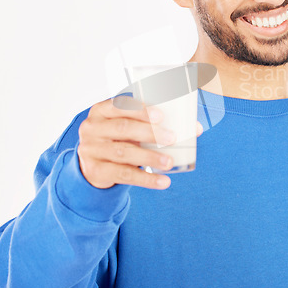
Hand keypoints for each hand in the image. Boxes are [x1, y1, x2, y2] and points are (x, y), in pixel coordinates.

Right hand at [77, 96, 202, 189]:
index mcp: (100, 110)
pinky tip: (162, 181)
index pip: (118, 105)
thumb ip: (154, 123)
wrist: (92, 163)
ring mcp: (91, 150)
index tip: (161, 115)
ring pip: (124, 153)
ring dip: (150, 157)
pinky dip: (146, 179)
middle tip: (171, 138)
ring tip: (169, 161)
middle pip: (122, 128)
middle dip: (149, 132)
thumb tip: (196, 128)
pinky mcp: (96, 171)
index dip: (139, 109)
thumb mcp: (128, 125)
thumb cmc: (118, 137)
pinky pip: (124, 175)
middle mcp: (92, 128)